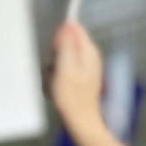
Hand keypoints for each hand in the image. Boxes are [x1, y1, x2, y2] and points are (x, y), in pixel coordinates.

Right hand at [48, 21, 106, 140]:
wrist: (80, 121)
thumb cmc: (72, 97)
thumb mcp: (65, 67)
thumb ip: (66, 44)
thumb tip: (68, 24)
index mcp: (88, 51)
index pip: (73, 29)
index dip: (59, 38)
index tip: (55, 52)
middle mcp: (90, 56)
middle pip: (67, 43)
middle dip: (55, 54)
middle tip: (55, 70)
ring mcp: (86, 67)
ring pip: (63, 57)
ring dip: (55, 68)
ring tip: (56, 81)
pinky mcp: (81, 77)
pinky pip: (64, 69)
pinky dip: (58, 77)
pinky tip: (58, 87)